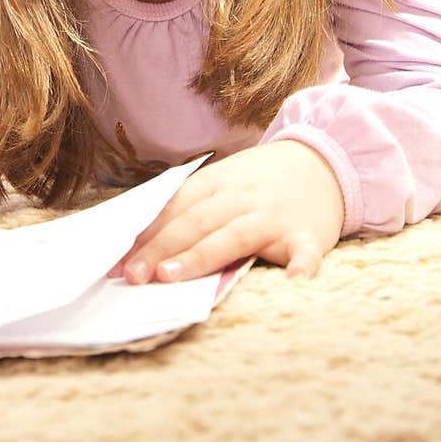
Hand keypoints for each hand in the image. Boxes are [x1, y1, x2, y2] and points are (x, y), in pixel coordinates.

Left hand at [109, 140, 344, 284]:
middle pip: (193, 223)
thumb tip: (138, 239)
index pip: (172, 209)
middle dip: (158, 249)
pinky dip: (301, 265)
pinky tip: (295, 281)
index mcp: (215, 183)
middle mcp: (240, 197)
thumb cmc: (260, 181)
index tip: (115, 261)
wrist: (325, 159)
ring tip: (170, 277)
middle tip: (131, 276)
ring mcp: (273, 216)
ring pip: (232, 236)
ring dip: (200, 256)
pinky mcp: (308, 234)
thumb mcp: (223, 181)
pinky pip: (304, 251)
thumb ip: (189, 205)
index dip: (143, 235)